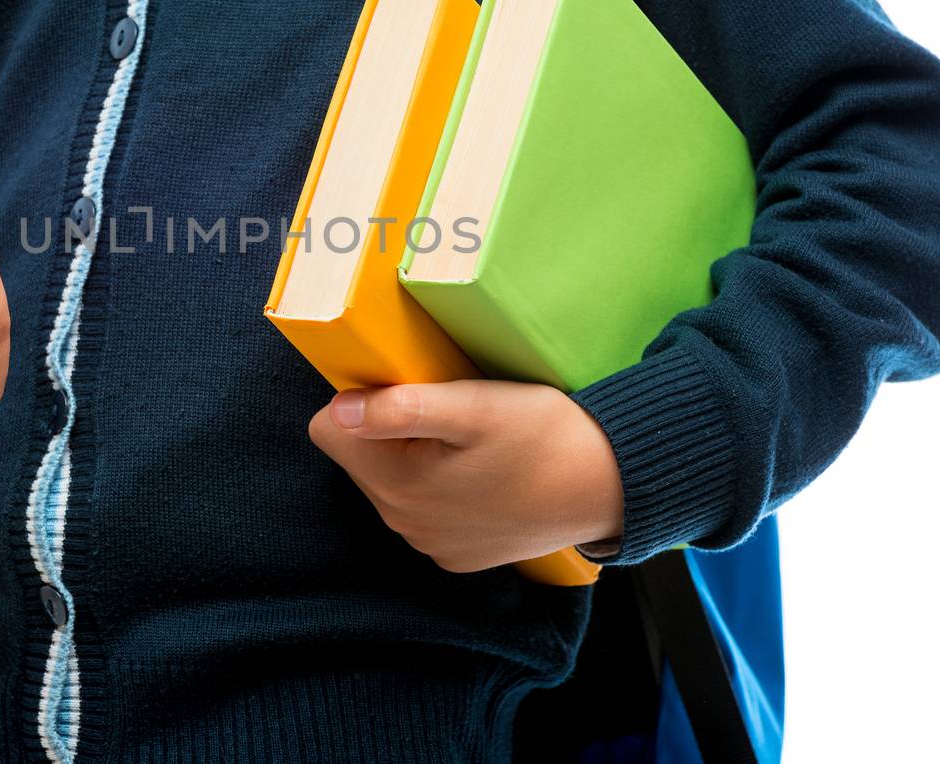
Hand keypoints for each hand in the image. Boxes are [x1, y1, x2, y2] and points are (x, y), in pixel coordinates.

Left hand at [307, 380, 623, 572]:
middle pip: (358, 456)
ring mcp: (430, 544)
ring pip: (390, 482)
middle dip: (386, 426)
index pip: (328, 429)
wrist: (611, 488)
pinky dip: (440, 485)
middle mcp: (404, 523)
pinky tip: (480, 469)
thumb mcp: (475, 407)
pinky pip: (423, 509)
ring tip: (466, 437)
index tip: (401, 385)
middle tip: (444, 407)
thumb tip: (340, 410)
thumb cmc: (546, 438)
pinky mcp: (456, 554)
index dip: (357, 397)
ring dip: (413, 455)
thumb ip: (402, 408)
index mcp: (397, 484)